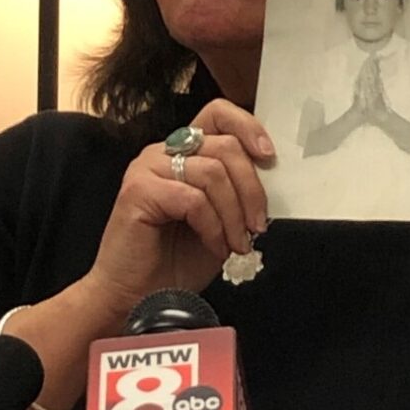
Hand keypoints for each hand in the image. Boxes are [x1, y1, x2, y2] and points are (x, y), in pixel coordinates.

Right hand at [86, 99, 273, 318]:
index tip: (269, 157)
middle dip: (251, 188)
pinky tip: (216, 247)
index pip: (218, 113)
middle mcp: (163, 150)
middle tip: (258, 225)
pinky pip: (193, 199)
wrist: (137, 296)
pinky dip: (213, 227)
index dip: (248, 128)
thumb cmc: (176, 259)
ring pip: (213, 173)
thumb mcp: (220, 219)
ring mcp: (148, 167)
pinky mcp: (138, 190)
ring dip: (234, 215)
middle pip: (225, 146)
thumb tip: (272, 176)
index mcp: (183, 150)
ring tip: (236, 244)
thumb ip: (236, 190)